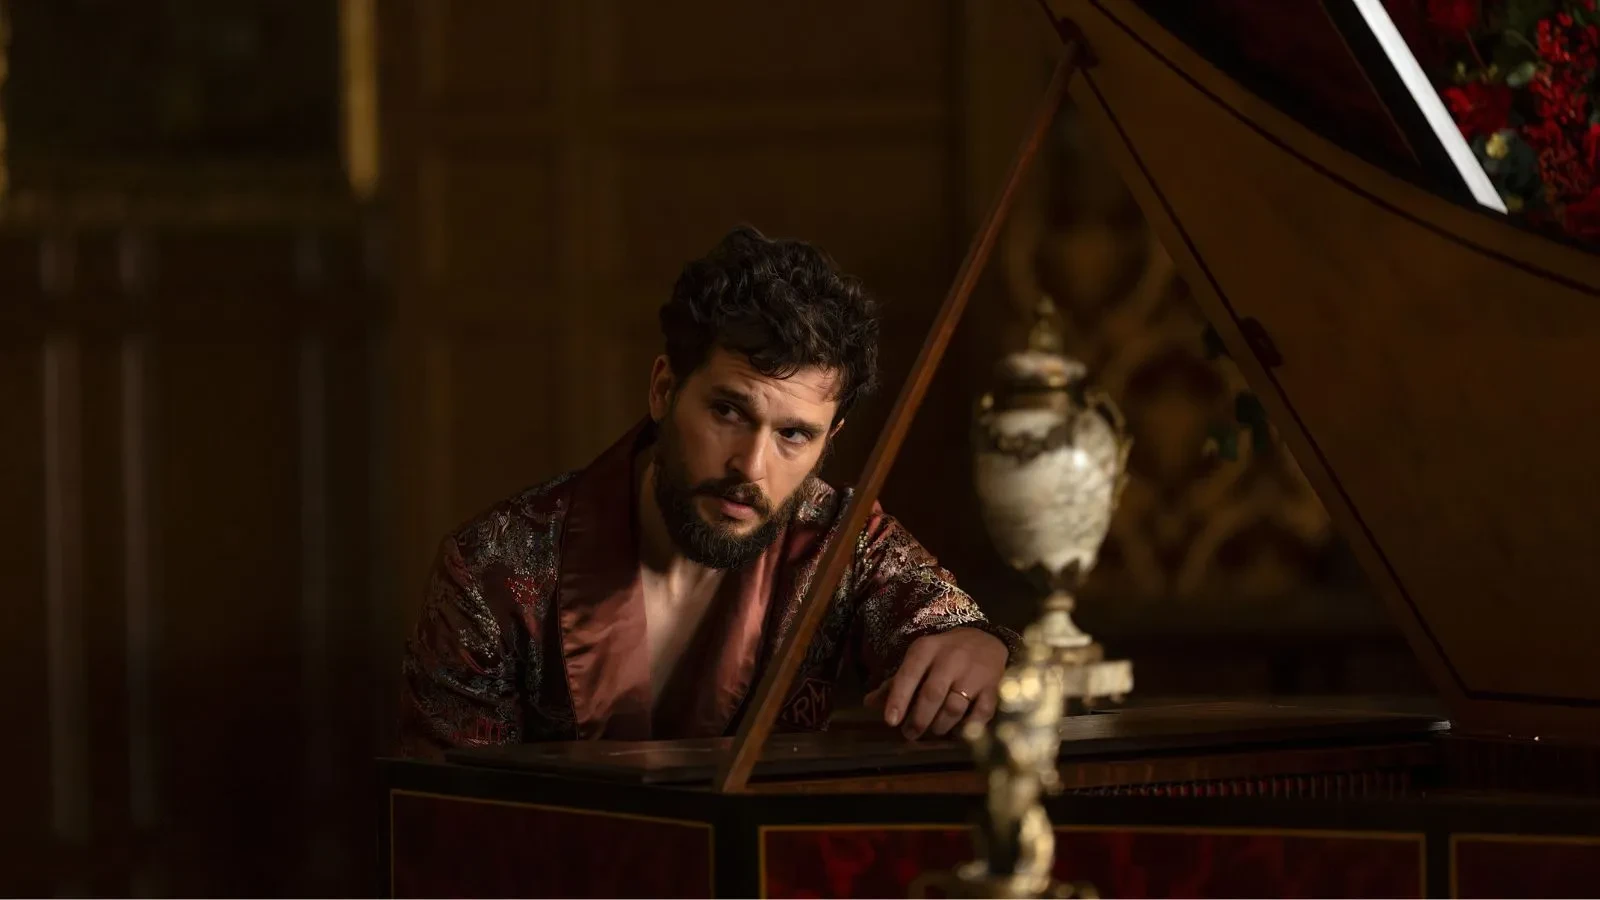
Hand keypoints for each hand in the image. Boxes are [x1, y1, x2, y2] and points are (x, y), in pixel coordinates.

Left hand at [864, 627, 1006, 740]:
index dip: (898, 699)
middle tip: (910, 734)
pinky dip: (968, 727)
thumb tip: (869, 703)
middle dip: (919, 719)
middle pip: (932, 695)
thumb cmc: (944, 653)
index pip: (908, 674)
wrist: (986, 639)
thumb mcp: (919, 658)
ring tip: (933, 731)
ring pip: (954, 707)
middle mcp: (950, 659)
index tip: (890, 721)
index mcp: (926, 649)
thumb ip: (896, 682)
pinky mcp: (993, 687)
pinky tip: (959, 731)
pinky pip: (980, 714)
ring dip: (941, 725)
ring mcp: (974, 673)